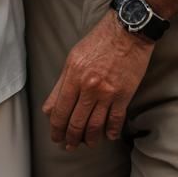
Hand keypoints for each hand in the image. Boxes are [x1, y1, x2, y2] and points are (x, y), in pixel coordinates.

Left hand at [43, 11, 152, 149]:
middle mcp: (88, 86)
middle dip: (70, 139)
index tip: (56, 137)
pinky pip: (115, 121)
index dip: (56, 129)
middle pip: (75, 122)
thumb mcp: (73, 57)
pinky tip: (108, 136)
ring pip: (94, 126)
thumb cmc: (99, 40)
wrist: (127, 30)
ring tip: (87, 143)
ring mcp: (107, 92)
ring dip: (89, 139)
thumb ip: (61, 84)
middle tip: (69, 145)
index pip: (60, 111)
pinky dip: (110, 132)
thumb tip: (50, 109)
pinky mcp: (124, 95)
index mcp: (73, 75)